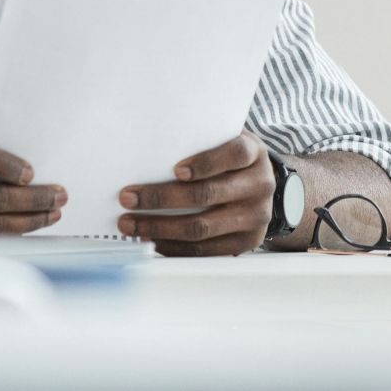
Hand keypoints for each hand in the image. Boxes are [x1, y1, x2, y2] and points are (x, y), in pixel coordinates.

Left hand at [118, 129, 273, 256]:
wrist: (262, 185)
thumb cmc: (231, 159)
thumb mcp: (225, 140)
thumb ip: (199, 141)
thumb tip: (146, 149)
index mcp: (254, 154)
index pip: (233, 155)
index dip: (205, 163)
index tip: (176, 170)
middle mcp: (260, 185)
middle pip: (207, 194)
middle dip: (162, 198)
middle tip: (128, 198)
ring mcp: (255, 217)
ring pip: (202, 227)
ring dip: (160, 227)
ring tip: (131, 223)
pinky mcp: (246, 242)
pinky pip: (205, 250)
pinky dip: (174, 247)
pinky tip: (152, 239)